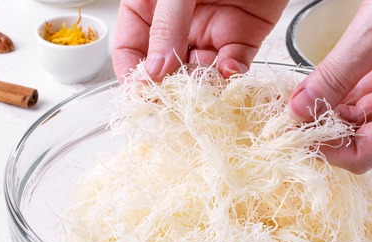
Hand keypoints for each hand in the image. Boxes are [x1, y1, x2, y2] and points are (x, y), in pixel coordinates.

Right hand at [113, 0, 287, 80]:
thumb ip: (166, 27)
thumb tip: (154, 72)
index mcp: (148, 8)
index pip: (130, 50)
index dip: (132, 75)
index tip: (140, 96)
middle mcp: (177, 25)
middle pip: (165, 69)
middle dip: (170, 88)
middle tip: (175, 102)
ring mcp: (209, 32)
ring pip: (201, 73)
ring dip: (203, 85)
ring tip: (206, 88)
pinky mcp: (242, 38)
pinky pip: (233, 64)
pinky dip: (232, 73)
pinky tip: (229, 70)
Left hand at [289, 0, 371, 172]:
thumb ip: (334, 75)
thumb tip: (299, 109)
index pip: (365, 155)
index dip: (326, 151)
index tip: (293, 136)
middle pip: (361, 142)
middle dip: (323, 132)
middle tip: (286, 117)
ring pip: (359, 121)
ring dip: (328, 113)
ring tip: (295, 100)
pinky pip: (364, 98)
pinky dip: (339, 95)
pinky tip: (316, 87)